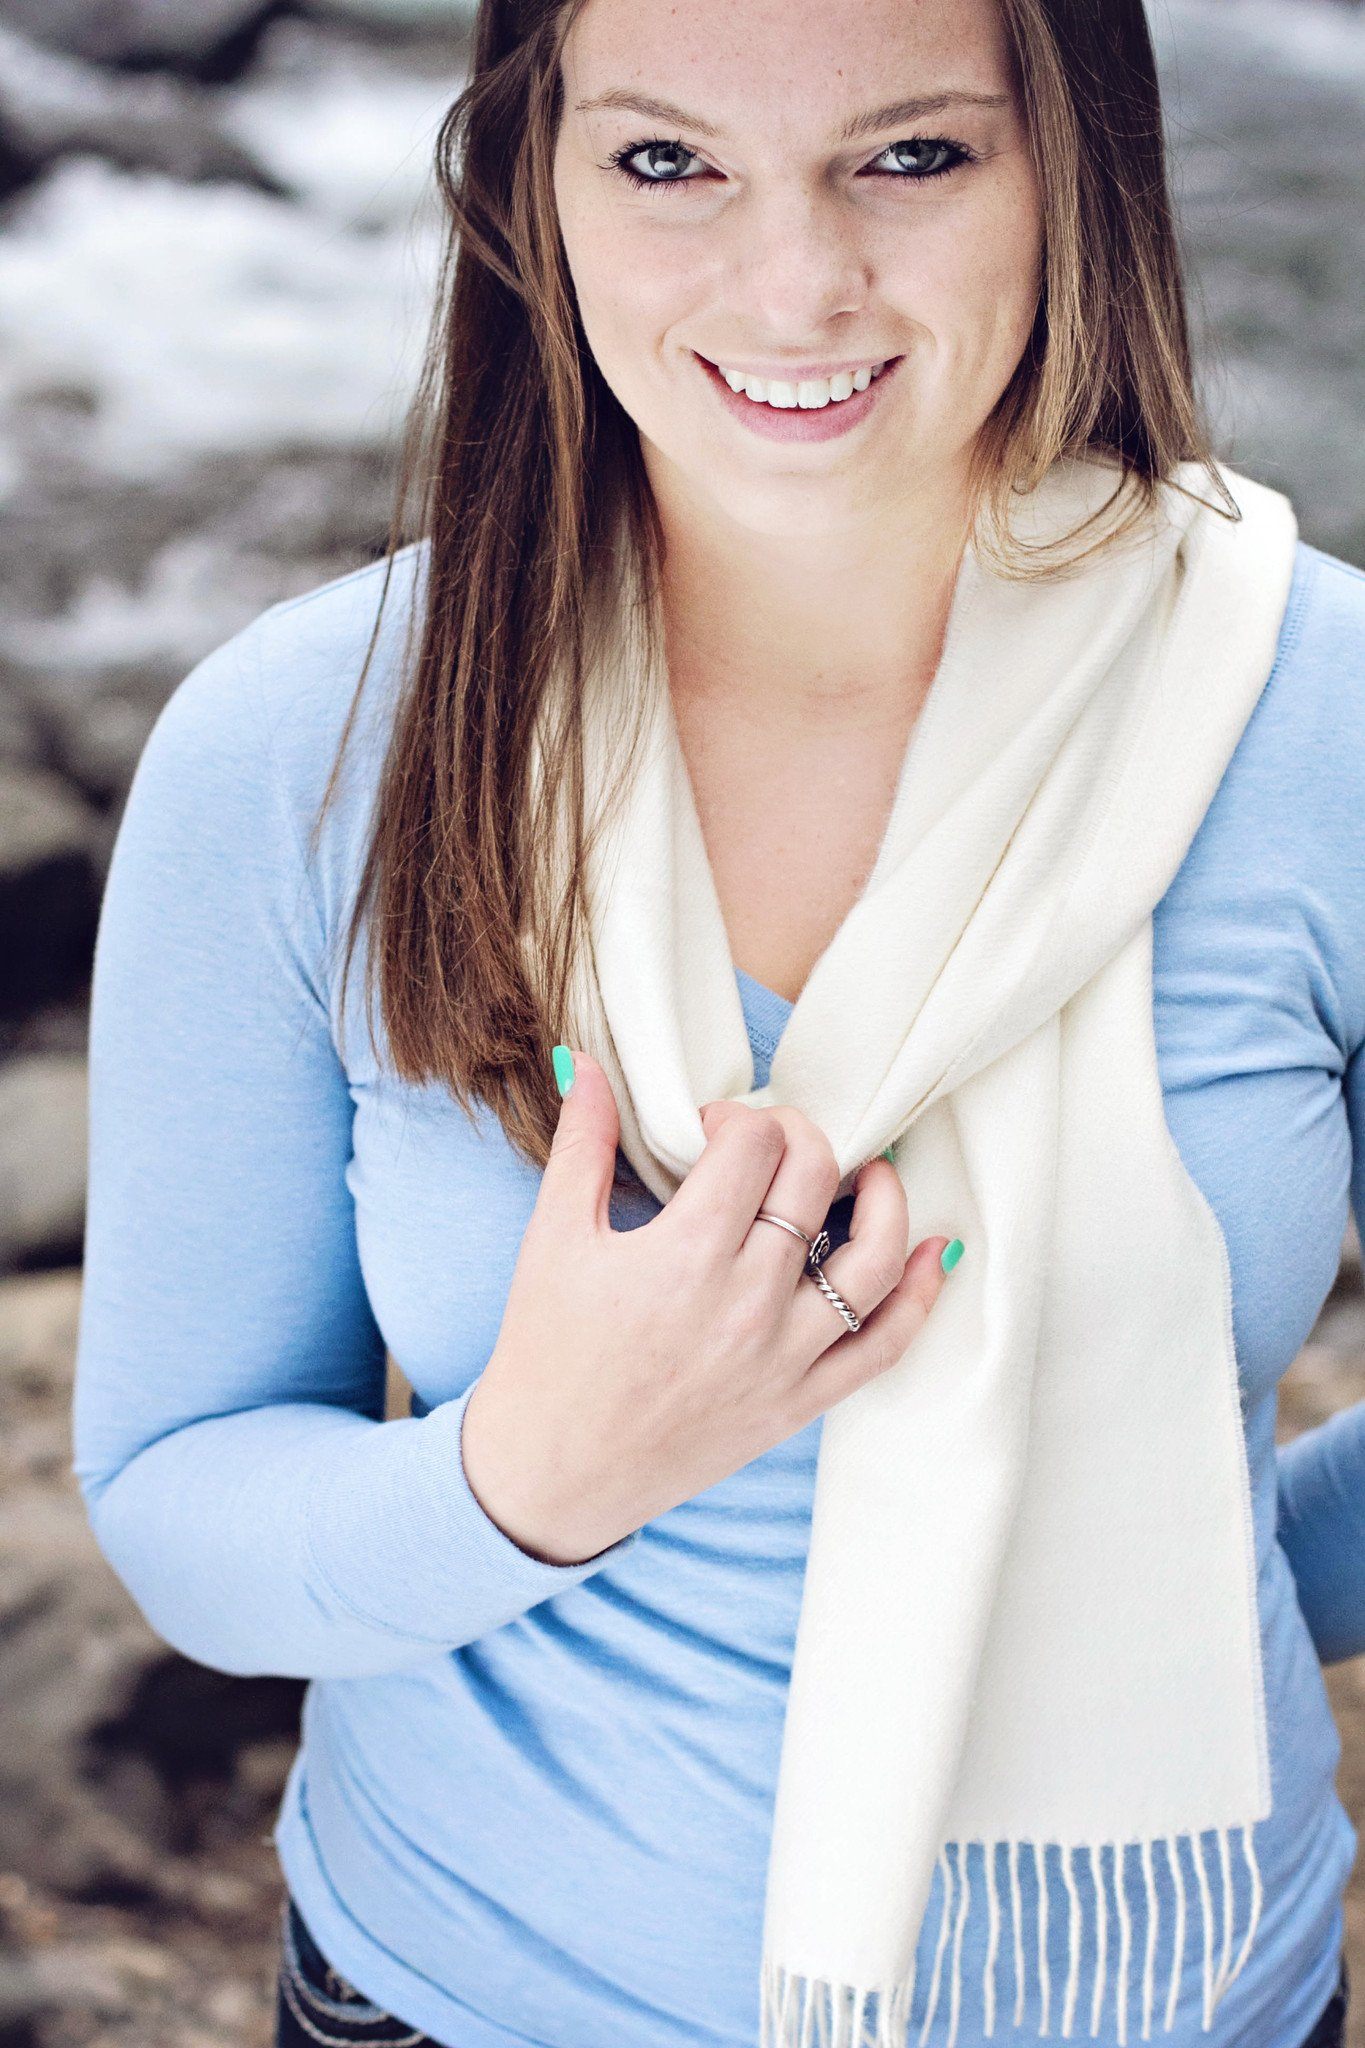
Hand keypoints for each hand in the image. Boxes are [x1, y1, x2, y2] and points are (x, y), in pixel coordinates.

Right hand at [460, 1049, 955, 1563]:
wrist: (551, 1474)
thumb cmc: (546, 1355)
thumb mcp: (553, 1240)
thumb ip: (581, 1144)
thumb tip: (591, 1066)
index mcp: (684, 1255)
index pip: (754, 1147)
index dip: (736, 1118)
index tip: (710, 1132)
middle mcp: (745, 1304)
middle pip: (814, 1182)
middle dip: (799, 1139)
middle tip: (771, 1145)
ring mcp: (782, 1358)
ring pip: (872, 1261)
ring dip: (884, 1202)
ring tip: (870, 1174)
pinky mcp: (798, 1403)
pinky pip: (883, 1349)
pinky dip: (919, 1298)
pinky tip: (932, 1254)